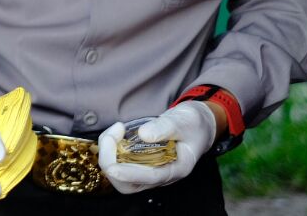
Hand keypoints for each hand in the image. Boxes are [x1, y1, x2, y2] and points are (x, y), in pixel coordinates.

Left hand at [98, 102, 215, 194]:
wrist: (197, 126)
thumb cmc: (193, 125)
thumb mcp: (183, 121)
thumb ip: (164, 127)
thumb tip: (143, 135)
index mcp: (176, 169)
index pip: (150, 178)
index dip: (129, 174)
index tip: (111, 167)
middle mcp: (161, 176)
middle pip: (128, 185)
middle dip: (111, 164)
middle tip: (111, 136)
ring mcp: (149, 171)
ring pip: (120, 177)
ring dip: (108, 156)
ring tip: (114, 131)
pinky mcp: (141, 164)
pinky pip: (119, 165)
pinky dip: (110, 151)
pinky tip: (115, 133)